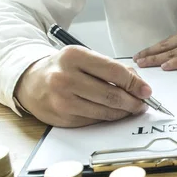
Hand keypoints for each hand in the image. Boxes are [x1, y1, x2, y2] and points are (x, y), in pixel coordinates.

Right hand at [15, 46, 151, 127]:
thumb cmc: (62, 68)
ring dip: (123, 112)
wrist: (30, 81)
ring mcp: (63, 100)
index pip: (114, 72)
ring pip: (105, 111)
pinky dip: (108, 118)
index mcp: (74, 56)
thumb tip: (138, 83)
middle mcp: (66, 78)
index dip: (134, 84)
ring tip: (131, 108)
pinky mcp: (62, 117)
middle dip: (132, 101)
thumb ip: (111, 68)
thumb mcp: (84, 58)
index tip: (146, 91)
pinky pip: (94, 120)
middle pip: (111, 94)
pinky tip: (113, 113)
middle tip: (142, 103)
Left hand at [133, 22, 176, 70]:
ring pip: (174, 53)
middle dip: (150, 54)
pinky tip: (166, 66)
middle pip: (167, 46)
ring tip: (145, 64)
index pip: (168, 41)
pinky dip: (176, 63)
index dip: (153, 48)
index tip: (141, 54)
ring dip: (157, 59)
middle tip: (137, 60)